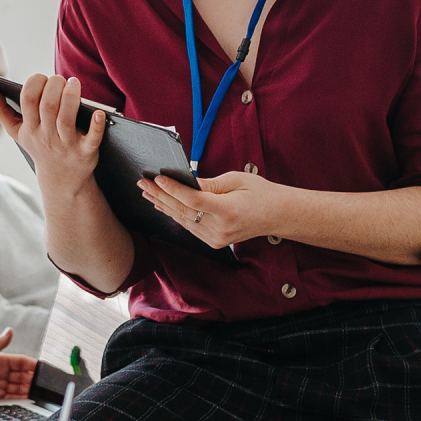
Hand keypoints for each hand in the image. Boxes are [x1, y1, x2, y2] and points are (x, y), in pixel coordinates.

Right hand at [0, 73, 108, 200]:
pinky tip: (99, 113)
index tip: (42, 78)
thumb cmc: (39, 145)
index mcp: (30, 128)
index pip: (27, 100)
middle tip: (61, 79)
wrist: (61, 179)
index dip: (34, 83)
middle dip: (54, 86)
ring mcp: (66, 145)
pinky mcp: (86, 152)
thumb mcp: (17, 131)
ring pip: (66, 118)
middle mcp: (47, 136)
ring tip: (74, 83)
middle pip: (48, 105)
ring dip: (71, 97)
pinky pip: (92, 138)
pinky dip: (96, 125)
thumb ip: (0, 110)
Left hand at [0, 328, 37, 402]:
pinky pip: (13, 398)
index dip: (33, 366)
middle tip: (44, 385)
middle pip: (24, 376)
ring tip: (39, 395)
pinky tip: (28, 402)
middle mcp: (3, 373)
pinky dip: (21, 400)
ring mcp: (0, 385)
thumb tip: (10, 330)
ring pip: (20, 388)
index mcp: (2, 361)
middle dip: (34, 380)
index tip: (44, 369)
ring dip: (29, 390)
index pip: (23, 362)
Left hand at [138, 168, 288, 250]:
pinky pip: (189, 227)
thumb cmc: (260, 193)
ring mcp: (217, 238)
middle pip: (183, 211)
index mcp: (228, 210)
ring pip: (182, 220)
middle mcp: (221, 228)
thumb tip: (186, 181)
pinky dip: (175, 215)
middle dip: (160, 195)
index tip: (157, 178)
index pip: (193, 200)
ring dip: (163, 205)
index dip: (173, 189)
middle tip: (143, 182)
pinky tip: (162, 205)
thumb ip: (210, 183)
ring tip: (147, 192)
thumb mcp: (237, 180)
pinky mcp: (214, 242)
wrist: (277, 215)